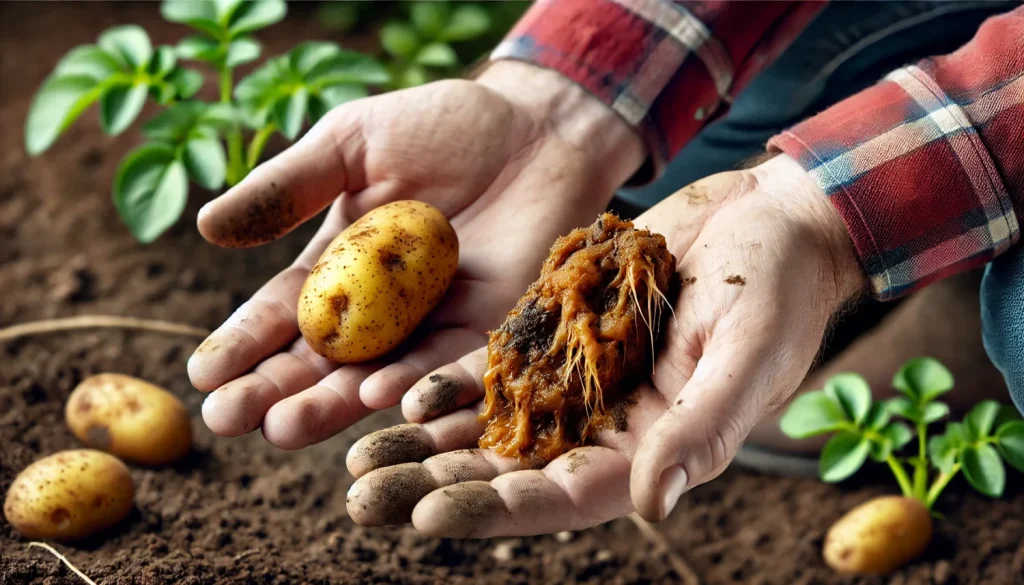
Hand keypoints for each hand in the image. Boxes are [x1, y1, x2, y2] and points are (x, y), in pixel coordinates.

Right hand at [187, 61, 644, 448]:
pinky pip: (452, 366)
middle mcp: (381, 310)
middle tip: (228, 421)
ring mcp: (434, 325)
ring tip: (284, 426)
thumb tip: (204, 227)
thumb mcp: (354, 144)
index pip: (281, 315)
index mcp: (339, 268)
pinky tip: (380, 399)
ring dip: (332, 404)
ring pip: (377, 376)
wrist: (539, 128)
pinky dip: (420, 385)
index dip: (243, 346)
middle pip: (320, 361)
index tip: (203, 376)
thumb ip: (289, 187)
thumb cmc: (444, 124)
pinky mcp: (491, 330)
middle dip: (273, 391)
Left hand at [344, 154, 867, 535]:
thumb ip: (699, 432)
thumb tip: (649, 507)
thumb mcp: (746, 357)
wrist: (765, 219)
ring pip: (488, 427)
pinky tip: (396, 396)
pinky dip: (447, 385)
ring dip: (423, 446)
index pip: (560, 495)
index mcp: (650, 449)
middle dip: (433, 487)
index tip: (426, 516)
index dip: (493, 509)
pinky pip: (494, 367)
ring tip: (357, 461)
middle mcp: (603, 426)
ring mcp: (576, 381)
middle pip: (506, 472)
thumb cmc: (776, 289)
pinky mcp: (558, 332)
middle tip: (360, 501)